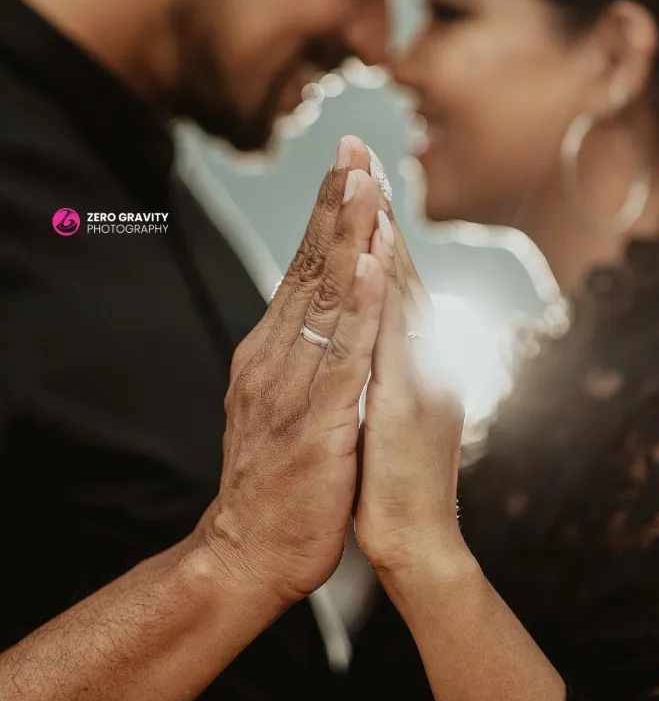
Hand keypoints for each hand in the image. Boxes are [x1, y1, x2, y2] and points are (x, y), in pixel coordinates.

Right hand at [196, 137, 384, 613]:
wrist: (248, 554)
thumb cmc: (277, 481)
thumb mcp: (282, 404)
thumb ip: (300, 359)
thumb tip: (321, 320)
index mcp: (273, 350)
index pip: (304, 268)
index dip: (328, 216)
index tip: (348, 165)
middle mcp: (276, 355)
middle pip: (310, 266)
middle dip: (335, 203)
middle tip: (353, 146)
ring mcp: (293, 384)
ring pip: (325, 296)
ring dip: (347, 235)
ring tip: (364, 182)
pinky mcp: (317, 418)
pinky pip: (341, 352)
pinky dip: (355, 305)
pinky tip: (368, 265)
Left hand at [355, 208, 467, 587]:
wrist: (414, 546)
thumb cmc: (394, 482)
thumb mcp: (386, 409)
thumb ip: (386, 363)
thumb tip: (373, 325)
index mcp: (411, 355)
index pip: (388, 277)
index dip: (372, 225)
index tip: (356, 175)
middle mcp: (422, 357)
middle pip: (396, 271)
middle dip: (374, 209)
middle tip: (359, 151)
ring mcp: (421, 379)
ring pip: (400, 296)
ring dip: (383, 237)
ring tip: (367, 182)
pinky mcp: (411, 408)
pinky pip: (394, 343)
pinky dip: (386, 297)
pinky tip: (379, 259)